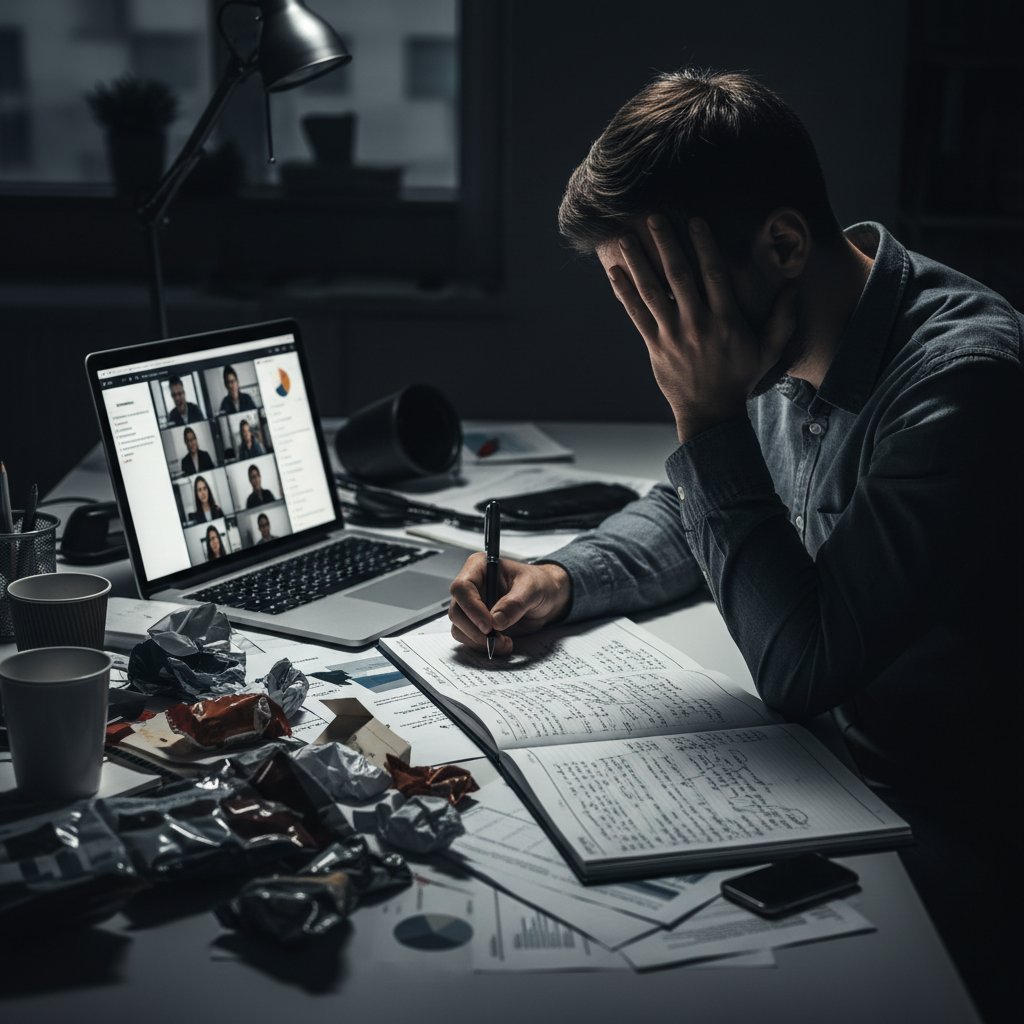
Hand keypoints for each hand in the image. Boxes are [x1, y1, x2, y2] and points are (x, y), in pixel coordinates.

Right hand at [448, 555, 570, 655]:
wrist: (547, 598)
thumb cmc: (539, 584)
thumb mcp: (533, 588)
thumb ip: (515, 603)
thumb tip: (496, 620)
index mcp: (479, 568)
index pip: (462, 588)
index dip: (472, 608)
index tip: (488, 625)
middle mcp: (472, 587)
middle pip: (456, 611)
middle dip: (475, 630)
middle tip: (496, 638)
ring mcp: (472, 606)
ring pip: (459, 628)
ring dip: (479, 641)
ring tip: (504, 642)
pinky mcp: (476, 623)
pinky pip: (468, 638)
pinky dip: (483, 645)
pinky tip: (502, 642)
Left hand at [606, 216, 796, 441]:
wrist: (710, 413)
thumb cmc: (740, 378)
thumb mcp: (769, 350)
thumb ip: (783, 318)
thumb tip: (795, 285)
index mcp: (726, 320)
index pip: (714, 274)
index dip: (704, 245)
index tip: (695, 221)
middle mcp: (697, 323)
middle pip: (679, 275)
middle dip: (666, 244)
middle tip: (654, 218)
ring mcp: (673, 335)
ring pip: (652, 292)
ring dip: (638, 263)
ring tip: (624, 239)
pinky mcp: (655, 346)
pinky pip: (636, 314)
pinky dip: (624, 293)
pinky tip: (613, 272)